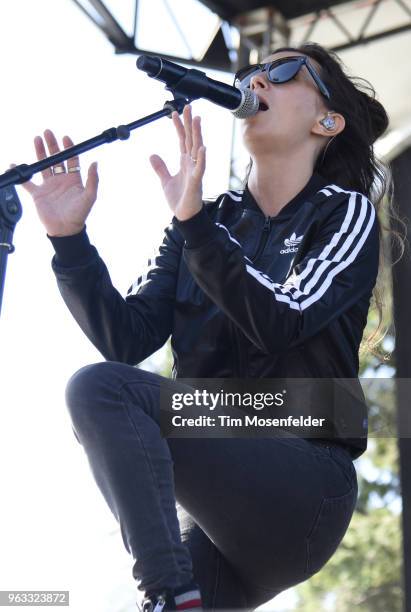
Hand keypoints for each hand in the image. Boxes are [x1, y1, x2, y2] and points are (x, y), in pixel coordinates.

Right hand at [16, 129, 98, 236]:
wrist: (65, 230)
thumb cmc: (79, 215)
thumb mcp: (89, 197)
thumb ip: (93, 180)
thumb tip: (95, 163)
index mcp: (73, 180)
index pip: (71, 160)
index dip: (69, 148)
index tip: (66, 138)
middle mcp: (61, 180)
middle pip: (56, 159)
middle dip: (52, 145)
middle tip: (48, 132)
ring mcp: (49, 186)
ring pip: (43, 165)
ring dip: (40, 152)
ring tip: (36, 138)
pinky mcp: (38, 194)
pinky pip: (27, 183)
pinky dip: (21, 175)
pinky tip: (15, 165)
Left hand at [149, 104, 205, 221]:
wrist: (185, 216)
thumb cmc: (179, 199)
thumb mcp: (165, 181)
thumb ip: (160, 168)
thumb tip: (152, 155)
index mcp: (185, 162)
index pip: (182, 140)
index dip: (178, 126)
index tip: (175, 112)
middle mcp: (191, 164)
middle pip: (191, 139)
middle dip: (189, 123)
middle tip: (188, 107)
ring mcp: (195, 171)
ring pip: (197, 149)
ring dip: (197, 135)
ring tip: (197, 120)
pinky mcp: (196, 182)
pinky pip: (200, 168)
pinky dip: (201, 158)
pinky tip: (202, 148)